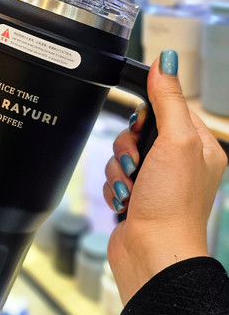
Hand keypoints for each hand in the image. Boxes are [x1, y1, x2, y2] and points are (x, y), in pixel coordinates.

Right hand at [104, 50, 227, 305]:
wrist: (153, 252)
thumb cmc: (173, 203)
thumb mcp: (176, 140)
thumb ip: (168, 99)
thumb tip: (164, 62)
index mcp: (201, 147)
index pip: (171, 108)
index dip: (151, 114)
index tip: (144, 124)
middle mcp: (180, 164)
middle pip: (141, 130)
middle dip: (130, 145)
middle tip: (138, 162)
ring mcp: (158, 183)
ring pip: (123, 153)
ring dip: (120, 169)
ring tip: (133, 187)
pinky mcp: (137, 198)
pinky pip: (114, 177)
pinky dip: (115, 187)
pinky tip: (126, 201)